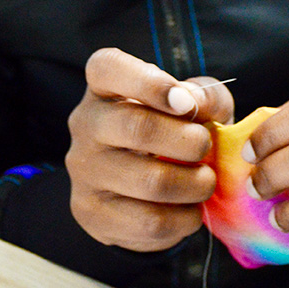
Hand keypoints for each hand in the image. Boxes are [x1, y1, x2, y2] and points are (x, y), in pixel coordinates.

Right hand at [65, 48, 233, 250]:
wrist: (152, 187)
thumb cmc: (178, 129)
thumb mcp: (199, 104)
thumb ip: (205, 96)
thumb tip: (194, 102)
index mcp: (105, 86)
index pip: (107, 68)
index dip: (150, 83)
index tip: (185, 104)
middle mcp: (85, 123)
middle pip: (138, 127)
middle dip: (190, 141)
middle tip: (206, 148)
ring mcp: (82, 170)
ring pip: (150, 181)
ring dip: (195, 184)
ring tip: (205, 181)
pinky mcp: (90, 212)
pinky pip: (149, 221)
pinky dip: (184, 217)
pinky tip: (190, 209)